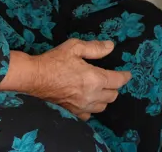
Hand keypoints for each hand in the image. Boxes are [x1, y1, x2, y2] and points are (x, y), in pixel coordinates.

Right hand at [8, 40, 131, 119]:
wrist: (34, 77)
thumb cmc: (54, 60)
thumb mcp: (75, 47)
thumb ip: (95, 48)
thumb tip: (111, 46)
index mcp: (95, 78)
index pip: (117, 80)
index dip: (125, 76)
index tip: (127, 74)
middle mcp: (91, 95)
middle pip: (113, 96)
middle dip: (114, 87)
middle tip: (111, 79)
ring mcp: (82, 105)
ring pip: (102, 107)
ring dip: (105, 98)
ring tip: (100, 89)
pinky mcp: (72, 111)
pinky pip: (89, 114)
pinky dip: (92, 108)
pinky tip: (88, 100)